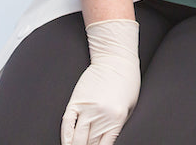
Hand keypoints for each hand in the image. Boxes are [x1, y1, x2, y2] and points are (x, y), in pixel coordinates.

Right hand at [61, 19, 140, 144]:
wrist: (116, 59)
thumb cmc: (127, 82)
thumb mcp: (130, 107)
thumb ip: (118, 126)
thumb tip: (106, 142)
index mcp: (117, 118)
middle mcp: (101, 115)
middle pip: (89, 144)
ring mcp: (86, 108)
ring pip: (77, 138)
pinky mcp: (76, 101)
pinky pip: (67, 124)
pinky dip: (65, 136)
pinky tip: (67, 143)